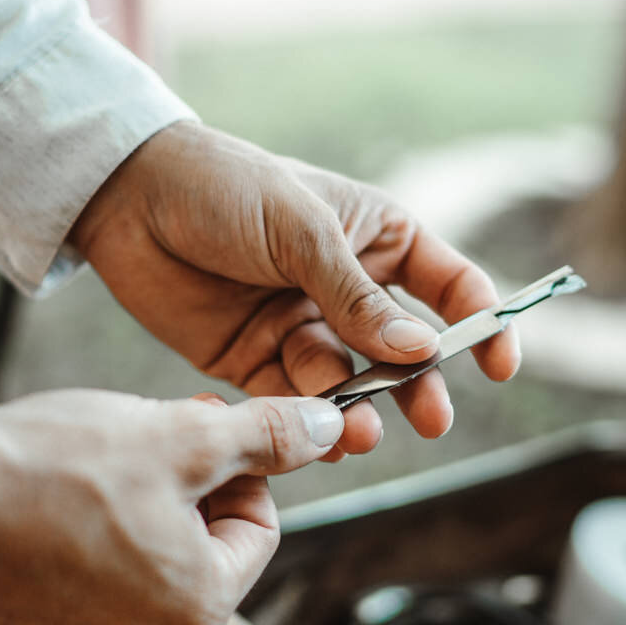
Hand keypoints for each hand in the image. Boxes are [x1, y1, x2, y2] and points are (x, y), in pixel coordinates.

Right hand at [0, 389, 342, 624]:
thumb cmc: (54, 472)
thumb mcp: (185, 438)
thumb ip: (267, 438)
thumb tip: (327, 433)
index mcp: (198, 610)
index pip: (258, 528)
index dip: (242, 467)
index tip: (212, 429)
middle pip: (199, 546)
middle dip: (186, 485)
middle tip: (153, 436)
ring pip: (138, 556)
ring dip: (132, 505)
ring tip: (94, 462)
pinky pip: (76, 573)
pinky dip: (75, 531)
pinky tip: (51, 493)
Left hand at [69, 121, 519, 456]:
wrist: (127, 198)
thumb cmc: (224, 187)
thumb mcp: (301, 230)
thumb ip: (357, 297)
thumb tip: (421, 350)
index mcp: (376, 237)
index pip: (448, 284)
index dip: (480, 323)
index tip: (498, 364)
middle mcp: (346, 287)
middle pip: (404, 349)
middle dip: (418, 385)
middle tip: (430, 419)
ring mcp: (302, 325)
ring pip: (350, 382)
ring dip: (360, 409)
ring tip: (361, 432)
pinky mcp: (255, 360)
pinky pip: (296, 401)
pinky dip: (311, 422)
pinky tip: (322, 438)